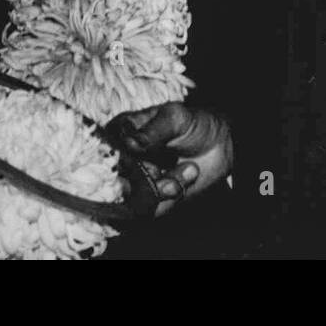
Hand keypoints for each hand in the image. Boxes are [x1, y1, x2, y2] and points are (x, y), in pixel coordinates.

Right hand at [111, 103, 232, 216]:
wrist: (221, 144)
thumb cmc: (194, 123)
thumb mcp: (175, 118)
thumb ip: (153, 130)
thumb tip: (131, 143)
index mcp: (122, 132)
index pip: (103, 150)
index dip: (114, 158)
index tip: (133, 160)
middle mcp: (125, 158)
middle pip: (115, 178)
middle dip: (142, 178)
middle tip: (162, 172)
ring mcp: (138, 180)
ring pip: (134, 197)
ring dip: (163, 187)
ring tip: (189, 168)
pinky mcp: (152, 198)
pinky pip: (151, 208)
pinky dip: (172, 195)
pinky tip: (188, 175)